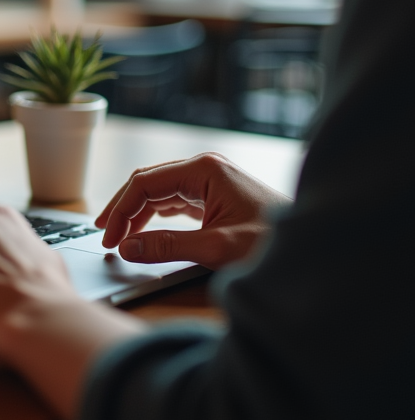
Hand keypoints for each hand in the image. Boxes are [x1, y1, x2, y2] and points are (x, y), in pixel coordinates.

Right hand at [96, 152, 292, 268]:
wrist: (314, 250)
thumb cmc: (273, 244)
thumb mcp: (216, 248)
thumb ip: (167, 247)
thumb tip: (127, 248)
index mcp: (203, 169)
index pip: (144, 183)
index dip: (120, 210)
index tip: (108, 237)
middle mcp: (205, 169)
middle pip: (148, 183)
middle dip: (123, 209)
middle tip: (105, 235)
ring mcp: (210, 182)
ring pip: (159, 193)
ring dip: (137, 214)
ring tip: (120, 237)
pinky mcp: (215, 197)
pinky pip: (174, 202)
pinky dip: (155, 217)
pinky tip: (144, 230)